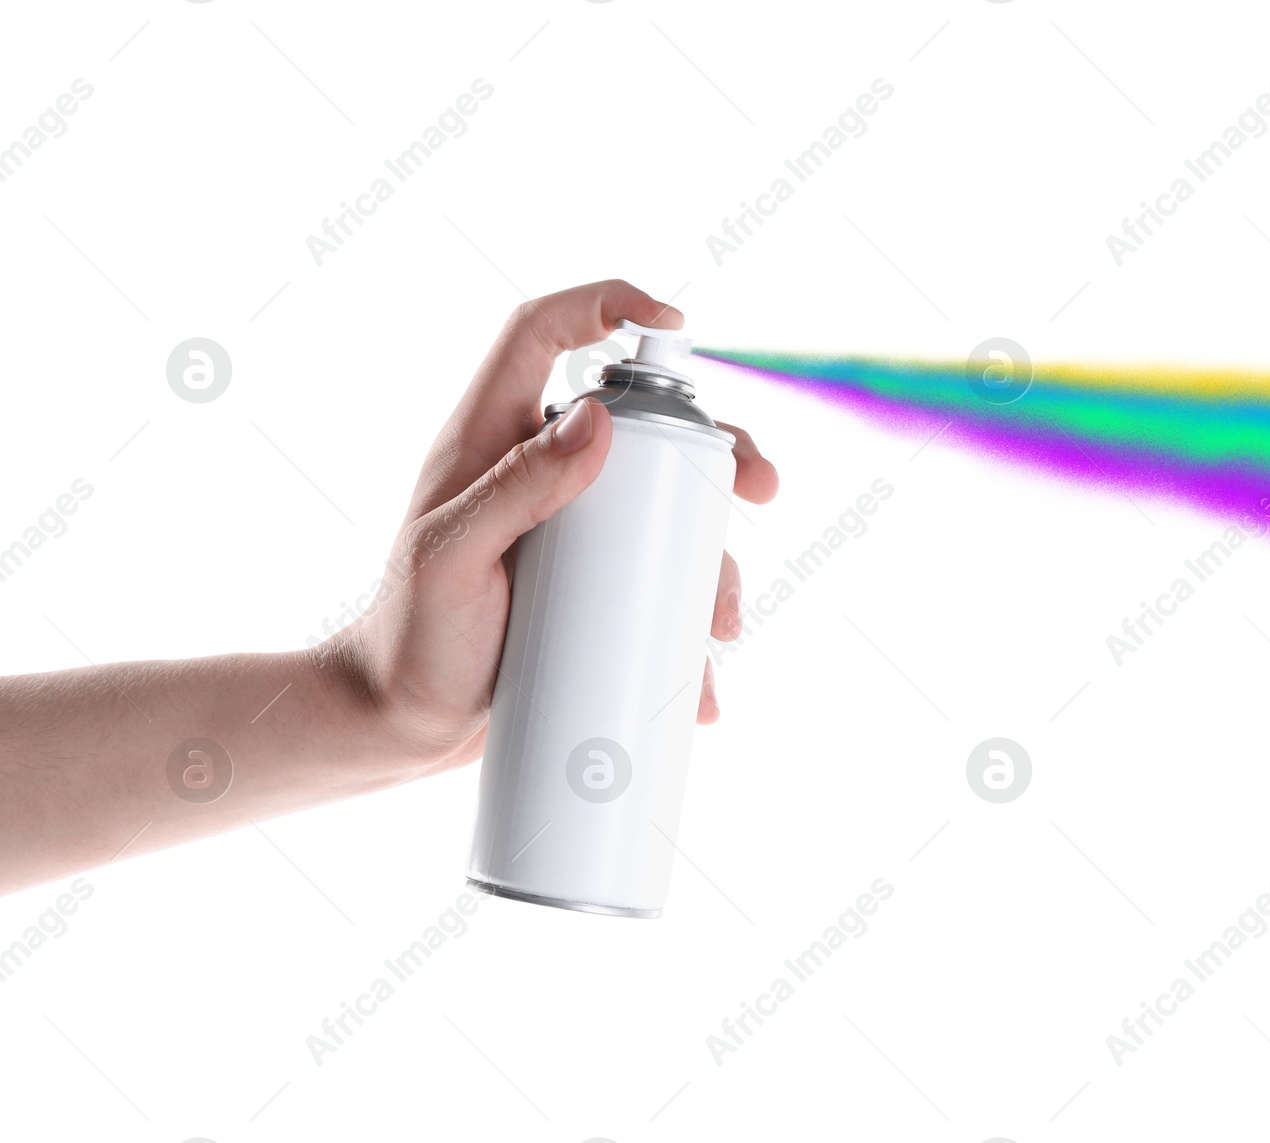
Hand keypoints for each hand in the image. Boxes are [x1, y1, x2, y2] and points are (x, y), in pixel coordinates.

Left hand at [335, 280, 778, 774]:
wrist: (403, 722)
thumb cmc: (409, 634)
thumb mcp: (452, 557)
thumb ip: (515, 486)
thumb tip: (595, 417)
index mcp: (491, 439)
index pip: (540, 335)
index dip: (603, 304)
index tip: (670, 320)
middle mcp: (541, 473)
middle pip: (642, 425)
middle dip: (715, 449)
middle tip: (758, 486)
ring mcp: (574, 532)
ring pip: (668, 509)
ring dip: (715, 553)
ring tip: (723, 618)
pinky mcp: (595, 589)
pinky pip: (661, 585)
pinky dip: (692, 624)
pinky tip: (703, 676)